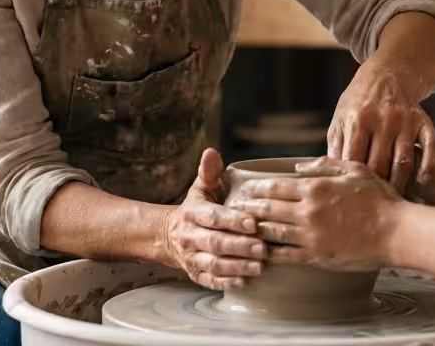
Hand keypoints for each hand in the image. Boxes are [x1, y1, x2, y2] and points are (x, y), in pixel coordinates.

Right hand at [159, 149, 267, 289]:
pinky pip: (212, 281)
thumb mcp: (201, 188)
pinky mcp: (196, 274)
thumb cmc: (197, 209)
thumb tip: (211, 152)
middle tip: (264, 248)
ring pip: (215, 264)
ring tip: (261, 265)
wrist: (169, 235)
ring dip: (238, 266)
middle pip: (216, 243)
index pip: (214, 217)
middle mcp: (190, 237)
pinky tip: (247, 281)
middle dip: (241, 246)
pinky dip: (229, 283)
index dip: (233, 221)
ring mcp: (192, 258)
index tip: (253, 223)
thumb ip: (209, 172)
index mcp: (193, 213)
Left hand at [226, 158, 400, 271]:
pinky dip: (268, 254)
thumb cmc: (379, 199)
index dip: (255, 189)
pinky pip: (284, 256)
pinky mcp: (316, 256)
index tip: (245, 190)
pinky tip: (259, 253)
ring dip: (252, 232)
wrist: (396, 232)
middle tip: (234, 210)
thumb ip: (323, 165)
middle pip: (266, 210)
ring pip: (270, 233)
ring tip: (240, 231)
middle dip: (247, 209)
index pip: (273, 187)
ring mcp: (309, 236)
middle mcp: (307, 212)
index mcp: (315, 188)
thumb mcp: (353, 170)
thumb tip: (296, 168)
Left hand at [328, 59, 434, 194]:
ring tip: (393, 199)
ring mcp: (405, 121)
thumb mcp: (340, 120)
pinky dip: (428, 166)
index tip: (351, 198)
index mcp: (358, 120)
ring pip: (404, 160)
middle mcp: (383, 120)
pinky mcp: (423, 122)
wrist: (385, 77)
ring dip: (399, 183)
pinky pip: (431, 147)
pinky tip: (422, 181)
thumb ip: (335, 148)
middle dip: (375, 187)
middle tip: (372, 205)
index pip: (355, 159)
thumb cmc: (358, 105)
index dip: (353, 181)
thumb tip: (327, 177)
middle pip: (379, 163)